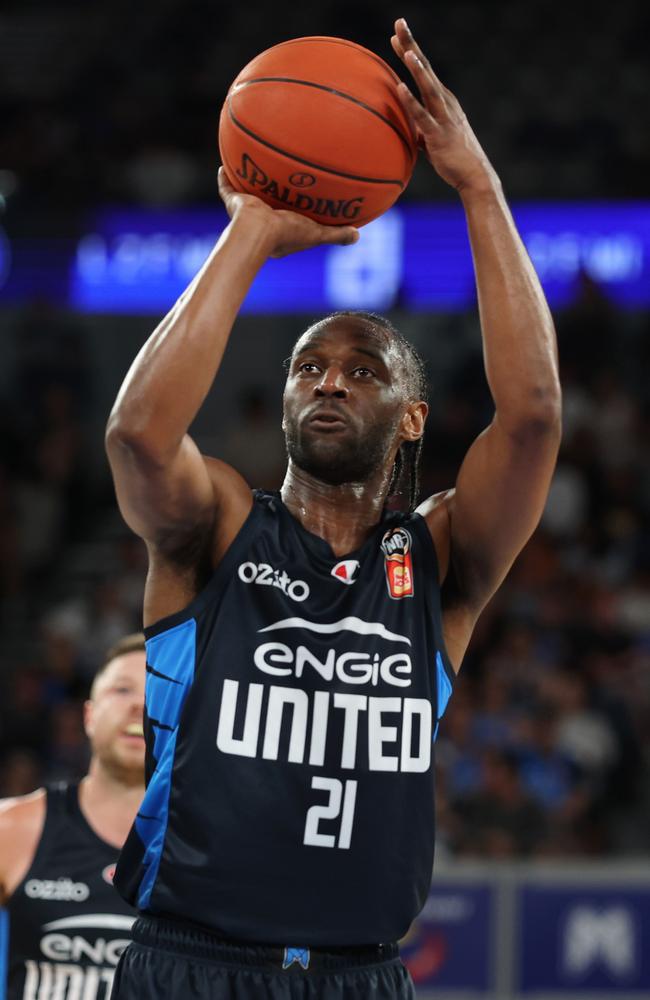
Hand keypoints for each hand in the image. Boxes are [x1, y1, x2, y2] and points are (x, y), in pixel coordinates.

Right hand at [217, 168, 358, 257]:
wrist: (258, 230)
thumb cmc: (287, 234)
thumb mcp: (317, 234)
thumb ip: (336, 234)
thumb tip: (358, 235)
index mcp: (278, 234)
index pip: (287, 222)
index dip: (294, 217)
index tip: (300, 207)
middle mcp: (261, 223)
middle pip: (268, 206)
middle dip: (272, 196)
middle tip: (278, 183)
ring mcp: (247, 212)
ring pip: (248, 195)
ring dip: (250, 183)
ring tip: (254, 167)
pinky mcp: (235, 202)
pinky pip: (227, 188)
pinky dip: (225, 178)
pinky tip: (225, 163)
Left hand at [391, 19, 497, 194]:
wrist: (474, 176)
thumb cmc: (452, 159)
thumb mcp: (431, 139)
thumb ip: (419, 128)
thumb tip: (406, 126)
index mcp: (443, 101)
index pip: (424, 71)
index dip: (410, 52)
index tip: (397, 34)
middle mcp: (444, 103)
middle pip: (425, 69)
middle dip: (411, 46)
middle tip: (399, 23)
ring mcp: (443, 118)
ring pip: (428, 88)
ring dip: (417, 69)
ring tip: (407, 51)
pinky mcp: (438, 135)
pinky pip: (422, 116)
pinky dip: (411, 101)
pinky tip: (400, 88)